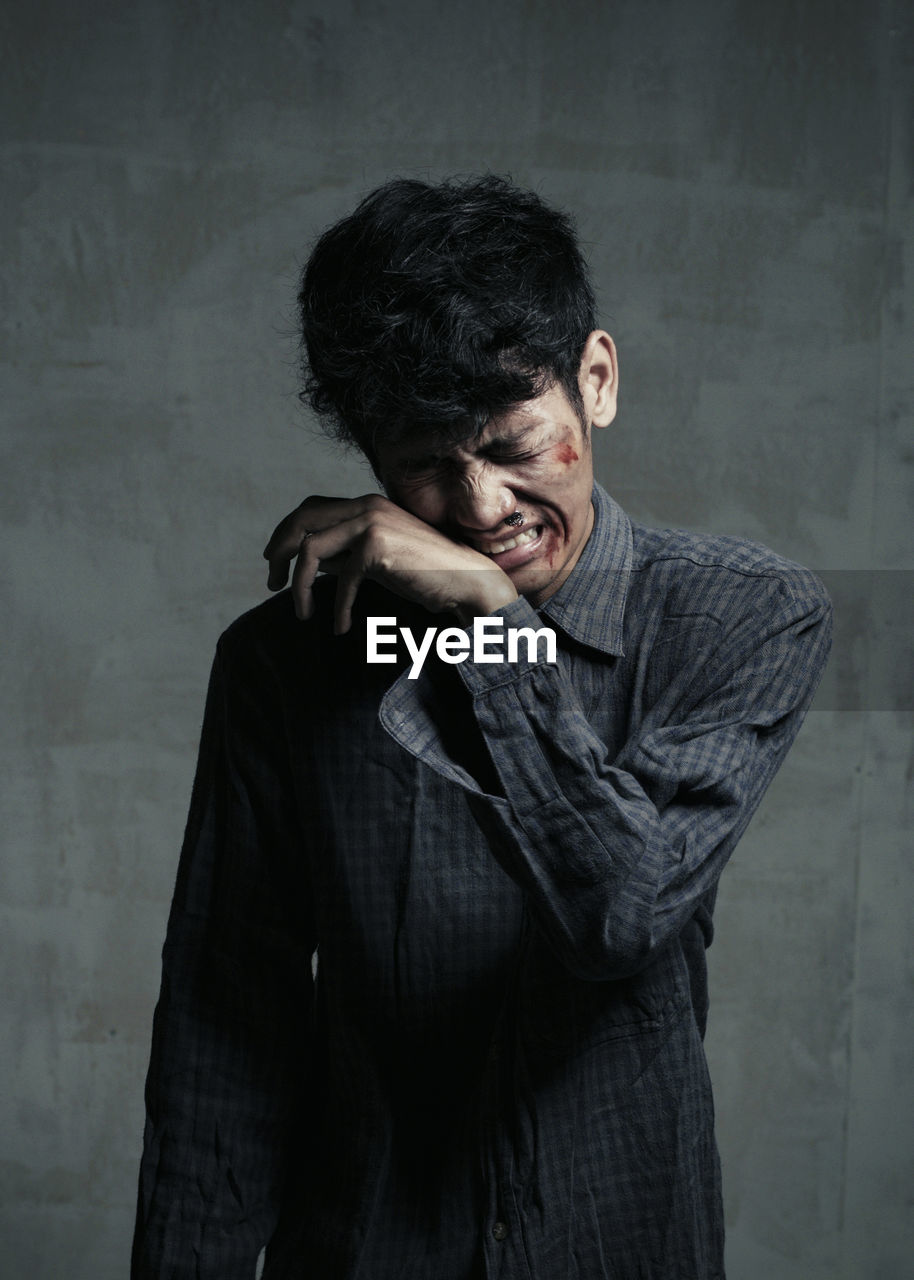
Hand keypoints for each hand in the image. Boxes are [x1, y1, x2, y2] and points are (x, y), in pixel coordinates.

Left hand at [263, 494, 517, 632]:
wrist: (466, 580)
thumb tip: (311, 560)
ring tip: (301, 612)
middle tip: (271, 582)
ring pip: (311, 550)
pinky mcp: (378, 547)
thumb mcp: (378, 558)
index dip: (285, 533)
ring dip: (300, 586)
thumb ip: (346, 552)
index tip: (275, 561)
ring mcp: (371, 523)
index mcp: (365, 504)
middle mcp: (366, 506)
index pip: (310, 509)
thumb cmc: (425, 573)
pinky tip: (340, 627)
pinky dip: (338, 608)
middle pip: (301, 521)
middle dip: (279, 552)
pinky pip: (341, 580)